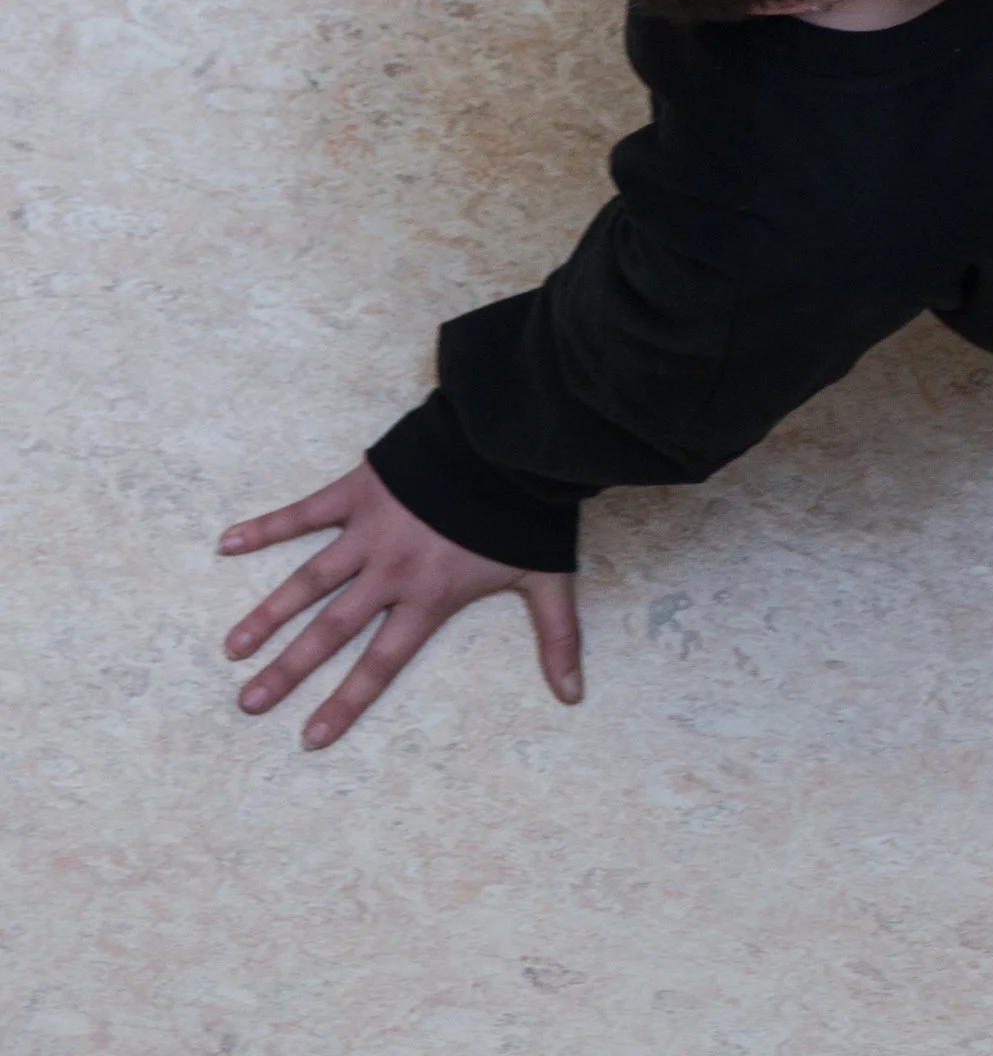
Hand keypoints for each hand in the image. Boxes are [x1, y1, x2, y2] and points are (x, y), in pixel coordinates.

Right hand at [217, 459, 581, 748]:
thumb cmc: (526, 514)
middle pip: (330, 630)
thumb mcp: (548, 579)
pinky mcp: (357, 491)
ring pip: (307, 579)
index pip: (380, 663)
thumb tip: (575, 695)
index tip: (309, 738)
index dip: (345, 702)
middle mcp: (391, 570)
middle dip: (288, 670)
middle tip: (248, 703)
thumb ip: (557, 639)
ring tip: (233, 648)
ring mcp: (370, 530)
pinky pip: (303, 512)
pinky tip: (227, 543)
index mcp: (430, 596)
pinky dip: (266, 526)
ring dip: (268, 613)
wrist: (510, 444)